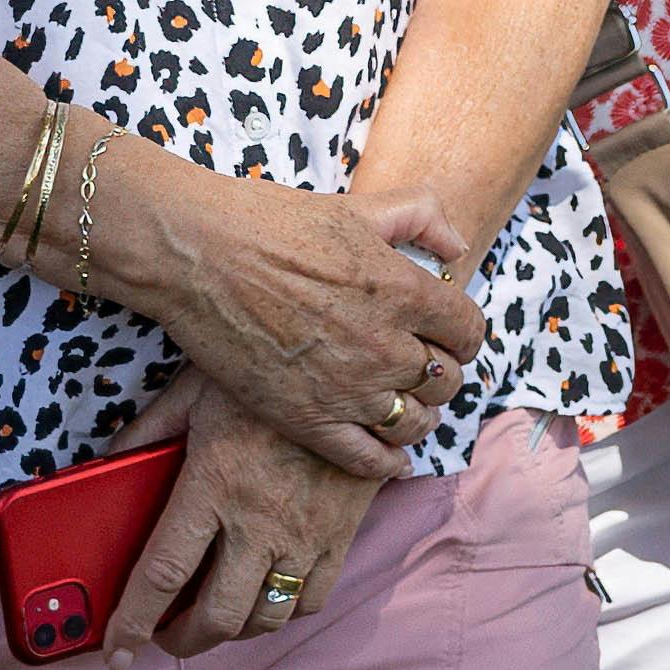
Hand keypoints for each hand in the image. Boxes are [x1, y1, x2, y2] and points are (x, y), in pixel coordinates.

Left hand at [99, 374, 388, 666]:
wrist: (352, 364)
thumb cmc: (263, 374)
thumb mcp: (192, 393)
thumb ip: (146, 433)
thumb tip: (104, 467)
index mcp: (213, 485)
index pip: (162, 574)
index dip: (133, 624)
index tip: (115, 653)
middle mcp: (259, 519)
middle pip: (217, 616)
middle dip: (182, 642)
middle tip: (166, 636)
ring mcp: (305, 532)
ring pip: (266, 618)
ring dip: (232, 631)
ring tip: (214, 617)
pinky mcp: (340, 533)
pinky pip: (311, 599)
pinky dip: (283, 611)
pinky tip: (266, 594)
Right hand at [123, 151, 489, 482]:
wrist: (200, 256)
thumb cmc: (274, 224)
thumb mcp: (360, 207)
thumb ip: (421, 217)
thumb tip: (456, 249)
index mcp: (405, 291)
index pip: (469, 331)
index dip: (463, 334)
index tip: (449, 336)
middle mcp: (386, 346)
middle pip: (446, 380)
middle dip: (441, 373)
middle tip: (423, 369)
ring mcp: (348, 388)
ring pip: (414, 422)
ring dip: (418, 416)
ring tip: (406, 407)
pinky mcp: (307, 419)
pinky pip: (367, 458)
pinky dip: (386, 462)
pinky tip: (391, 458)